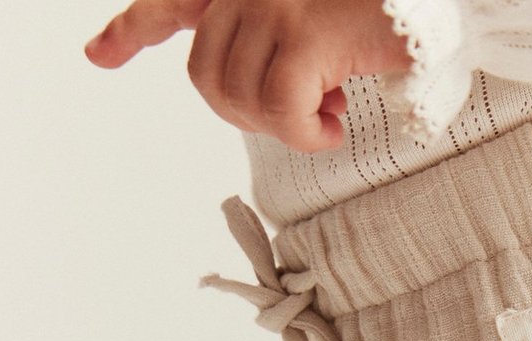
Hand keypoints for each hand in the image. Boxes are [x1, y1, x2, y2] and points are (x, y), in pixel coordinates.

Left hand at [82, 0, 413, 152]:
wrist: (431, 9)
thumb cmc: (392, 23)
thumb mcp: (322, 33)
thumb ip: (282, 47)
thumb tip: (257, 96)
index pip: (172, 4)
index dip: (131, 30)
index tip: (100, 55)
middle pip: (206, 76)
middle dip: (248, 116)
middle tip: (301, 115)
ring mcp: (274, 3)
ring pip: (239, 99)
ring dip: (285, 128)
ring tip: (327, 111)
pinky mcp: (306, 33)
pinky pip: (279, 110)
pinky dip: (307, 135)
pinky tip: (334, 122)